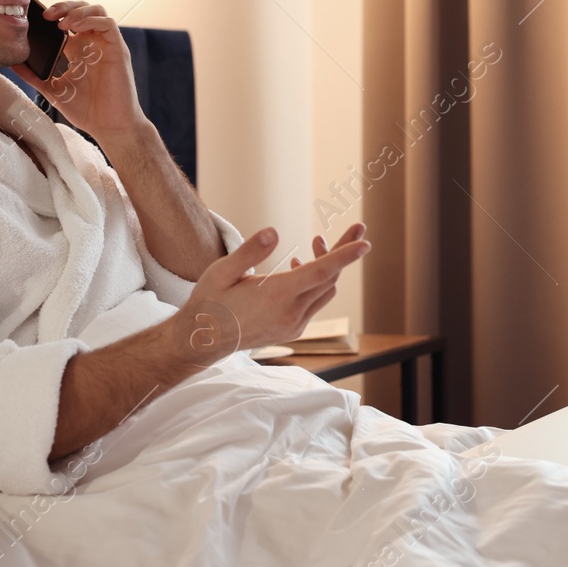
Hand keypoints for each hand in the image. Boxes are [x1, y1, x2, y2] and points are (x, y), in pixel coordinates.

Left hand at [10, 0, 144, 140]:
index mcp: (79, 50)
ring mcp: (106, 45)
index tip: (34, 18)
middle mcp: (93, 44)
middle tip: (46, 15)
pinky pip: (108, 23)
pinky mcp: (117, 49)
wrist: (109, 127)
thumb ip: (34, 75)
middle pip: (81, 9)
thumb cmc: (87, 111)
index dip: (54, 14)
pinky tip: (74, 27)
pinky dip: (90, 19)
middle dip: (63, 7)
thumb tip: (12, 63)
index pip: (67, 21)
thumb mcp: (53, 90)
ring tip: (61, 22)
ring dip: (77, 10)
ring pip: (96, 10)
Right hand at [172, 222, 369, 363]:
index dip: (344, 256)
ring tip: (317, 241)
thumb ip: (248, 252)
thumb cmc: (210, 302)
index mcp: (276, 296)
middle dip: (343, 251)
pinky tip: (298, 267)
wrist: (203, 340)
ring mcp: (294, 324)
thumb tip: (273, 232)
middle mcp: (291, 313)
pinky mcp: (292, 330)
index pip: (320, 272)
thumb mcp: (221, 272)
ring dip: (329, 266)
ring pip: (325, 291)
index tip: (364, 242)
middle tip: (356, 226)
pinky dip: (316, 282)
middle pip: (330, 278)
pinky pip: (315, 302)